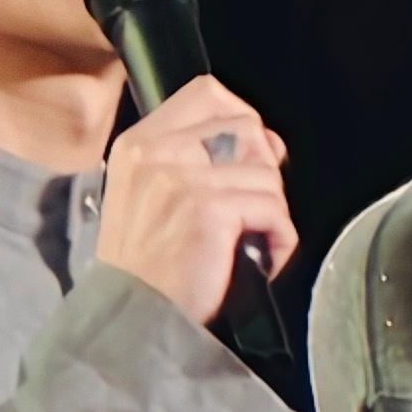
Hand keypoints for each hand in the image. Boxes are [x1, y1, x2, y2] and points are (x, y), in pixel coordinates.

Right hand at [96, 74, 298, 332]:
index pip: (207, 94)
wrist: (132, 318)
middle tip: (253, 210)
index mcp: (139, 144)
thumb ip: (196, 159)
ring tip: (253, 243)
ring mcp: (183, 177)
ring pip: (266, 172)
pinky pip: (273, 208)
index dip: (242, 119)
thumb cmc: (146, 269)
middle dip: (263, 169)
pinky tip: (262, 259)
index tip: (250, 157)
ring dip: (271, 211)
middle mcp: (157, 152)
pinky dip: (279, 239)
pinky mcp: (210, 210)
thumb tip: (266, 140)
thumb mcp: (150, 198)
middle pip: (245, 126)